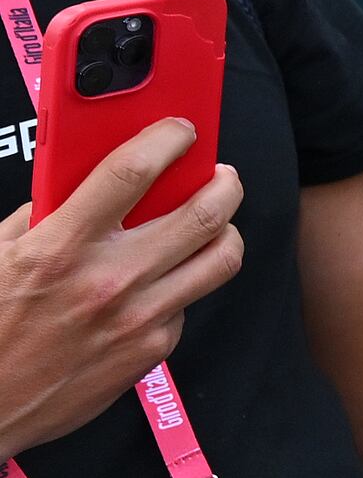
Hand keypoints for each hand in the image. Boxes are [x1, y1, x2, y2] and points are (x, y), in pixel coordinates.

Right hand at [0, 122, 245, 455]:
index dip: (166, 139)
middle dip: (224, 183)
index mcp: (60, 248)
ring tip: (212, 221)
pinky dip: (183, 283)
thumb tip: (83, 182)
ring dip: (225, 230)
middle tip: (220, 175)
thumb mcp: (0, 256)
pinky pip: (188, 301)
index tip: (181, 129)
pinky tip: (161, 280)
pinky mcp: (152, 349)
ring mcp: (137, 318)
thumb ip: (44, 216)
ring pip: (220, 258)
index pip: (131, 173)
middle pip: (204, 214)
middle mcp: (108, 280)